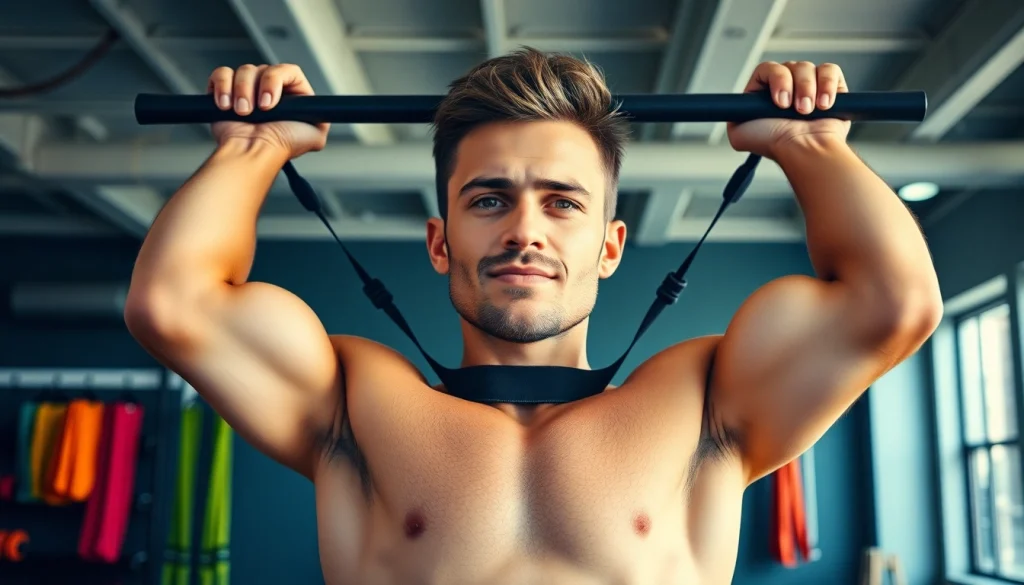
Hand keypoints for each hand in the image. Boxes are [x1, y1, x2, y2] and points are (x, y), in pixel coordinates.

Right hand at [207, 63, 329, 157]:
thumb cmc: (280, 147)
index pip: (287, 70)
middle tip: (254, 112)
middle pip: (263, 69)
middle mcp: (272, 91)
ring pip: (243, 71)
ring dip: (240, 91)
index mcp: (293, 96)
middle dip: (254, 89)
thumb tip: (326, 111)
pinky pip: (222, 74)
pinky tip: (225, 105)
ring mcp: (249, 91)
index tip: (270, 103)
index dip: (276, 80)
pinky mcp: (228, 92)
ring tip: (241, 113)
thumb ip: (324, 118)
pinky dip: (222, 86)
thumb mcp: (316, 134)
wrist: (251, 155)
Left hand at [726, 61, 850, 159]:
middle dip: (796, 87)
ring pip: (808, 68)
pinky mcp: (829, 88)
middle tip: (797, 110)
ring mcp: (808, 87)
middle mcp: (786, 89)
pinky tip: (825, 105)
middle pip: (790, 66)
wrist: (805, 151)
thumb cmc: (776, 145)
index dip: (776, 79)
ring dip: (809, 90)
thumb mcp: (739, 132)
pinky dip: (828, 85)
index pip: (767, 69)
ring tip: (809, 112)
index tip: (779, 102)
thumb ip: (732, 114)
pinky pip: (830, 70)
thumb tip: (729, 107)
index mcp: (763, 96)